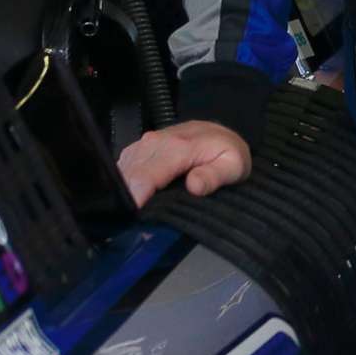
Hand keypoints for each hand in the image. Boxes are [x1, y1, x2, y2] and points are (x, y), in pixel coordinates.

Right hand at [116, 120, 251, 207]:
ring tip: (133, 212)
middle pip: (128, 177)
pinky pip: (122, 168)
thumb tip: (194, 186)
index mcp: (177, 148)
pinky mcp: (138, 148)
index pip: (145, 177)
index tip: (133, 217)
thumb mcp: (233, 166)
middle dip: (126, 200)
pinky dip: (124, 183)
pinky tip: (134, 195)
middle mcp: (156, 142)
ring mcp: (144, 143)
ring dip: (124, 191)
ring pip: (122, 172)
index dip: (135, 199)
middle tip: (134, 222)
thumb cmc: (226, 152)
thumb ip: (214, 176)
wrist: (220, 132)